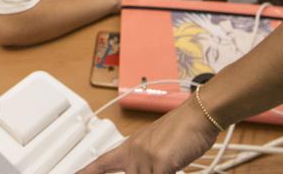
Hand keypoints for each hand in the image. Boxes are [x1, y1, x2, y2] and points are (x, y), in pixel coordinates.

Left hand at [77, 95, 219, 173]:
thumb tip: (148, 170)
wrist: (198, 114)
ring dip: (156, 173)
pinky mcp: (160, 162)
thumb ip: (148, 163)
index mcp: (129, 147)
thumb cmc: (182, 130)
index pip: (99, 165)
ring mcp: (145, 157)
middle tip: (155, 166)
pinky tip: (171, 167)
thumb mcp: (158, 148)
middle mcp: (133, 153)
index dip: (84, 172)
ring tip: (168, 161)